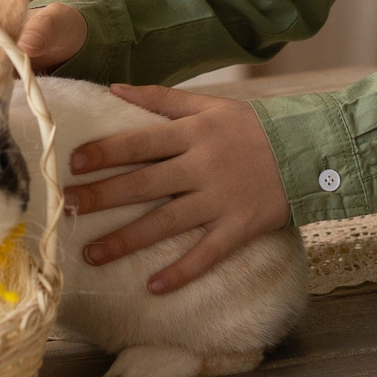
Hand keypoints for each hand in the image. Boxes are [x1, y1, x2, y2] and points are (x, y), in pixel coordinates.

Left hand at [68, 85, 290, 294]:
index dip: (105, 153)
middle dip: (103, 197)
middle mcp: (202, 166)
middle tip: (67, 210)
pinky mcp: (240, 227)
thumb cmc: (252, 126)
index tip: (73, 165)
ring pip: (166, 222)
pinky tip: (153, 287)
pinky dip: (181, 271)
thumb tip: (114, 89)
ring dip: (127, 240)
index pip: (140, 142)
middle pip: (144, 183)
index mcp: (193, 133)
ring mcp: (221, 199)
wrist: (309, 149)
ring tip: (92, 254)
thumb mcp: (210, 105)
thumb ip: (161, 98)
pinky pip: (207, 253)